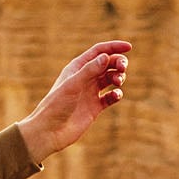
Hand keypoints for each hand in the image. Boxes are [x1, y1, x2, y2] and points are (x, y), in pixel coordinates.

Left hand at [17, 41, 130, 161]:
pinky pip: (110, 97)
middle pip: (107, 64)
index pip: (99, 52)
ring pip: (110, 79)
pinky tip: (116, 95)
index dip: (114, 47)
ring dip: (118, 77)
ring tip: (118, 82)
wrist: (50, 131)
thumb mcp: (73, 85)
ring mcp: (90, 92)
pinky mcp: (95, 107)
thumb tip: (107, 56)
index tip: (129, 47)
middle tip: (122, 68)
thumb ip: (90, 70)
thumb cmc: (56, 105)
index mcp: (77, 68)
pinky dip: (117, 94)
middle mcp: (85, 78)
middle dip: (118, 63)